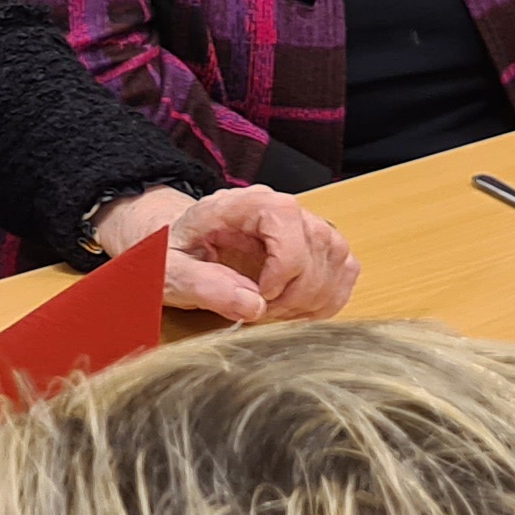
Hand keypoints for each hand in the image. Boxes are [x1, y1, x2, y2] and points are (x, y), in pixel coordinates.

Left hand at [93, 184, 359, 325]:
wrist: (178, 246)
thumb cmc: (174, 253)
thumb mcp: (169, 270)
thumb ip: (203, 285)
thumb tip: (253, 305)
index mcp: (245, 203)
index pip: (288, 221)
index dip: (282, 268)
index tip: (259, 296)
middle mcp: (283, 207)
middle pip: (320, 247)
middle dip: (295, 294)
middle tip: (261, 312)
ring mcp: (306, 225)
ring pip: (339, 261)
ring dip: (313, 300)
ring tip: (275, 311)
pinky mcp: (318, 247)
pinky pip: (345, 271)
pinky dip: (328, 299)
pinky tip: (296, 311)